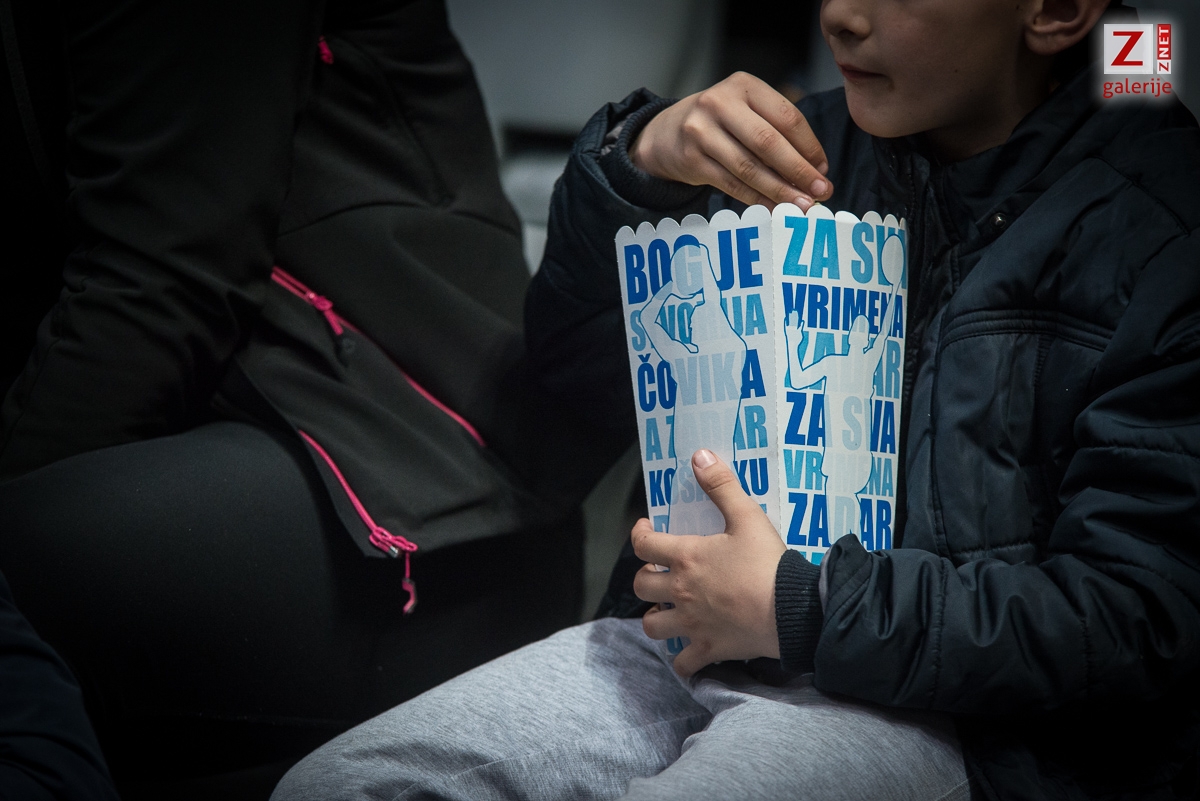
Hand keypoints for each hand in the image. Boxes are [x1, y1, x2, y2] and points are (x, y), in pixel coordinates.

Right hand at [629, 72, 832, 209]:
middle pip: (768, 142)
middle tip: (822, 191)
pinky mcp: (691, 159)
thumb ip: (777, 131)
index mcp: (743, 85)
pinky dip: (757, 199)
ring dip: (780, 190)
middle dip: (799, 170)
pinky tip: (775, 208)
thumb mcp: (745, 110)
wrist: (667, 133)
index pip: (786, 117)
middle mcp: (719, 103)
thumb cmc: (720, 123)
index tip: (823, 169)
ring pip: (749, 167)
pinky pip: (732, 184)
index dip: (809, 146)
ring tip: (802, 206)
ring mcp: (701, 131)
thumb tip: (815, 170)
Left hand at [632, 448, 787, 676]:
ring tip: (668, 610)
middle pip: (641, 587)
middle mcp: (681, 592)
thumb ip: (722, 485)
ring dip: (656, 617)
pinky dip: (682, 659)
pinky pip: (683, 663)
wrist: (792, 609)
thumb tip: (699, 456)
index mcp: (686, 558)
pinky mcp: (709, 649)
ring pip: (652, 625)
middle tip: (660, 572)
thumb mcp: (747, 516)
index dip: (639, 534)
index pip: (643, 545)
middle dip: (646, 578)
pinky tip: (689, 651)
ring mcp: (692, 624)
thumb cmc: (768, 562)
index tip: (646, 529)